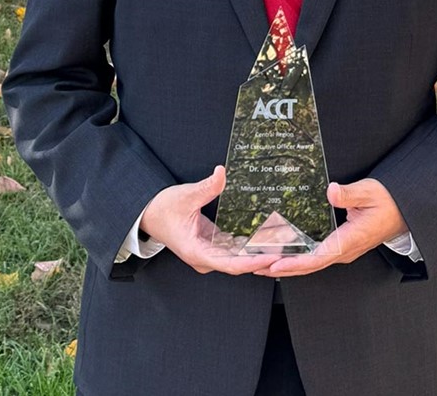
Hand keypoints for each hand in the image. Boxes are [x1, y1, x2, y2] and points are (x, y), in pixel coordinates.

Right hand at [140, 166, 274, 274]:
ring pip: (238, 257)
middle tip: (287, 248)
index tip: (271, 257)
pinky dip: (249, 244)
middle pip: (238, 263)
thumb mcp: (186, 195)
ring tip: (283, 242)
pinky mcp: (212, 246)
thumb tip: (221, 172)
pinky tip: (267, 236)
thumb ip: (206, 187)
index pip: (231, 264)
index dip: (252, 262)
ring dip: (258, 251)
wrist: (149, 213)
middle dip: (262, 257)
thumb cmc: (163, 208)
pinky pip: (234, 250)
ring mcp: (209, 254)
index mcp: (197, 252)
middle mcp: (205, 258)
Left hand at [255, 177, 406, 277]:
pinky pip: (314, 256)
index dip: (294, 263)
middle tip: (254, 266)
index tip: (274, 264)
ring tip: (259, 262)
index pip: (317, 258)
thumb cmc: (387, 202)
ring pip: (309, 263)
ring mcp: (340, 251)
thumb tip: (331, 191)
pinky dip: (296, 257)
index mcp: (348, 242)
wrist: (402, 211)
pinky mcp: (339, 246)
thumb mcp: (370, 192)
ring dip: (285, 264)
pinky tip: (281, 253)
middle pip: (307, 265)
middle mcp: (342, 251)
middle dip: (280, 267)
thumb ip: (350, 193)